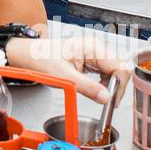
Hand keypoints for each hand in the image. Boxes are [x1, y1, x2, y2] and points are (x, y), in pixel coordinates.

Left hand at [7, 34, 132, 104]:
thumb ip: (87, 88)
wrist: (30, 55)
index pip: (119, 67)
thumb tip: (106, 98)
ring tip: (102, 96)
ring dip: (113, 85)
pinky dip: (106, 82)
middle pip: (121, 68)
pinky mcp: (92, 58)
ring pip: (116, 70)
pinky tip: (98, 89)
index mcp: (92, 47)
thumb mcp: (64, 77)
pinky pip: (107, 71)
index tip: (112, 101)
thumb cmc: (42, 59)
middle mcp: (97, 47)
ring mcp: (95, 52)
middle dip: (118, 87)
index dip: (120, 86)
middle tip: (108, 102)